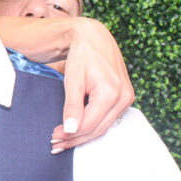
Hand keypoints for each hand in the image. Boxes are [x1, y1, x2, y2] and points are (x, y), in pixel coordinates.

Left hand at [51, 17, 133, 150]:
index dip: (70, 134)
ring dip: (83, 135)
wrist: (94, 36)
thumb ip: (72, 106)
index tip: (54, 138)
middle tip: (56, 144)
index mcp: (111, 92)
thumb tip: (70, 130)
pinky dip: (93, 126)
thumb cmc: (82, 54)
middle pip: (97, 129)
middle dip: (75, 138)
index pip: (89, 124)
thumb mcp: (73, 79)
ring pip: (103, 127)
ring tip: (63, 140)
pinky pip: (108, 118)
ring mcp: (127, 98)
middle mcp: (123, 97)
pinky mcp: (125, 97)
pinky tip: (78, 129)